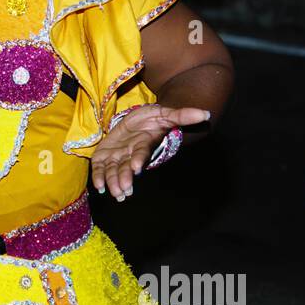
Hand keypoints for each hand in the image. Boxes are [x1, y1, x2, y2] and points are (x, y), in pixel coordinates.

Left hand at [90, 104, 209, 200]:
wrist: (139, 120)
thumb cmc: (154, 118)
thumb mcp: (166, 113)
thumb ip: (183, 115)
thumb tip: (206, 114)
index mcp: (144, 143)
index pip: (142, 152)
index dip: (139, 159)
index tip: (137, 168)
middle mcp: (131, 153)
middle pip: (127, 167)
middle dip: (124, 178)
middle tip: (122, 190)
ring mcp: (118, 155)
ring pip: (114, 170)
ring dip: (112, 181)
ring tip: (111, 191)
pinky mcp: (105, 155)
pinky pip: (100, 167)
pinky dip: (98, 175)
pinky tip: (98, 185)